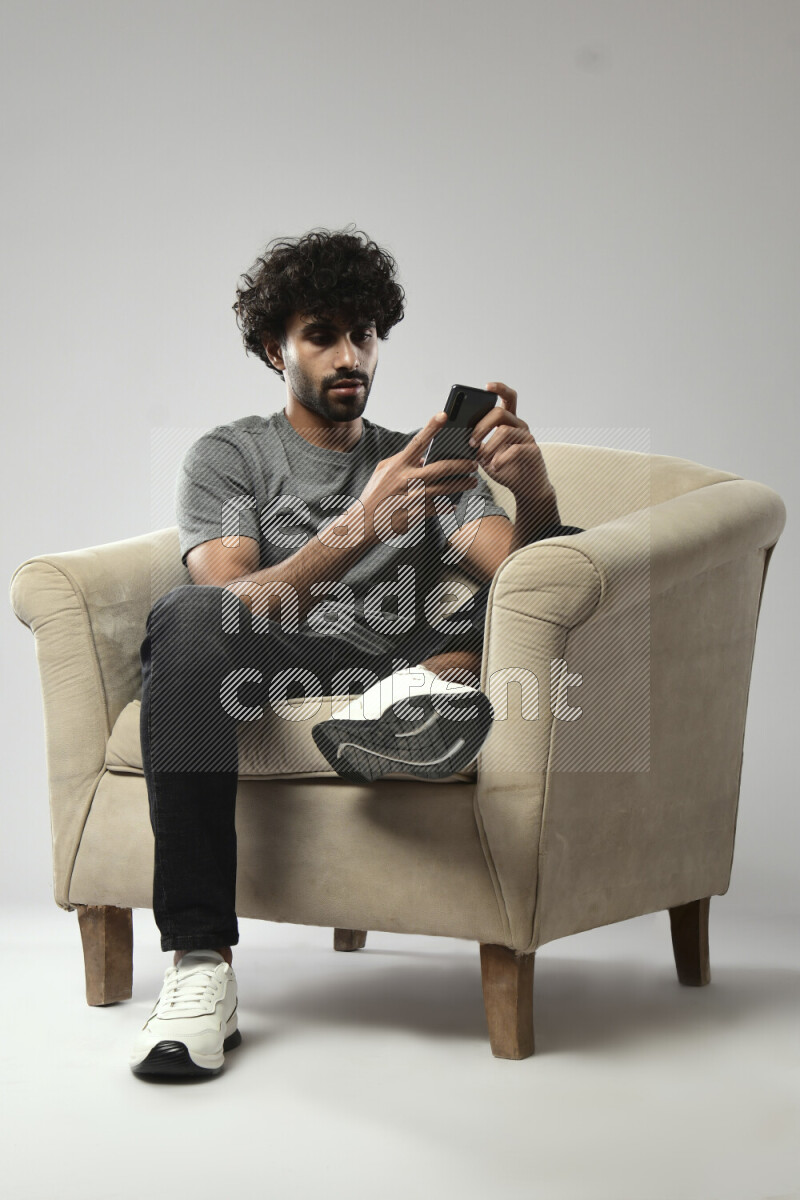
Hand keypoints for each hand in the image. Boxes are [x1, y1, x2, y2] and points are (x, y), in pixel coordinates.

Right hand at [358, 411, 478, 541]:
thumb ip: (401, 460)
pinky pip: (438, 507)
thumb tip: (422, 457)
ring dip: (461, 484)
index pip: (418, 442)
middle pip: (441, 468)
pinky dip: (448, 506)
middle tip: (474, 463)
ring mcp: (413, 497)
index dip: (431, 427)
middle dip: (461, 465)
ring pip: (444, 488)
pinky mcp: (416, 513)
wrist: (365, 522)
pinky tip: (455, 504)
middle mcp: (407, 479)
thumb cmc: (374, 494)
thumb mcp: (382, 471)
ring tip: (473, 481)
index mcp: (398, 465)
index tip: (444, 415)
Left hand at [470, 382, 555, 516]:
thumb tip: (454, 436)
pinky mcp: (533, 451)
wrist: (526, 488)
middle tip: (471, 441)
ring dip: (489, 445)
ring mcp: (527, 437)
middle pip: (500, 412)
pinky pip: (515, 449)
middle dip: (481, 426)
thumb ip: (475, 443)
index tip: (486, 387)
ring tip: (482, 458)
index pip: (507, 397)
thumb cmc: (505, 469)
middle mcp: (519, 425)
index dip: (499, 388)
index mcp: (509, 422)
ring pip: (505, 430)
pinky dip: (501, 458)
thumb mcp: (485, 454)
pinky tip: (495, 466)